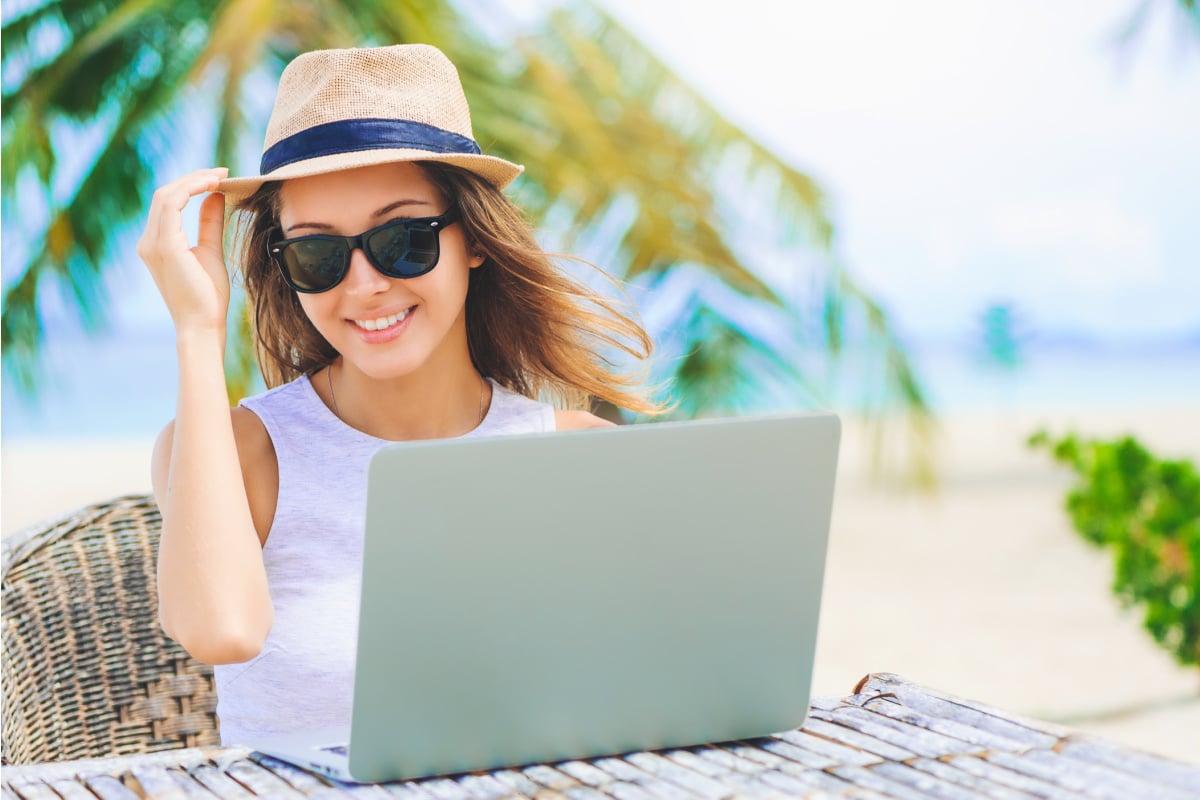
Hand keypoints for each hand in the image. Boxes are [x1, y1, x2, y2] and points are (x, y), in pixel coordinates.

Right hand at [137, 168, 230, 336]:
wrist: (203, 325)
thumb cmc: (207, 296)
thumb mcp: (210, 251)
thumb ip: (209, 223)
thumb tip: (216, 196)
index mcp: (157, 243)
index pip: (168, 203)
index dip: (191, 185)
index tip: (219, 177)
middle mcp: (148, 242)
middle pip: (165, 195)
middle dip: (193, 178)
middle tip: (222, 171)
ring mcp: (152, 244)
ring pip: (166, 196)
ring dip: (193, 181)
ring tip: (219, 176)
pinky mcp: (164, 246)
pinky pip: (171, 206)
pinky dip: (190, 190)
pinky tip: (212, 186)